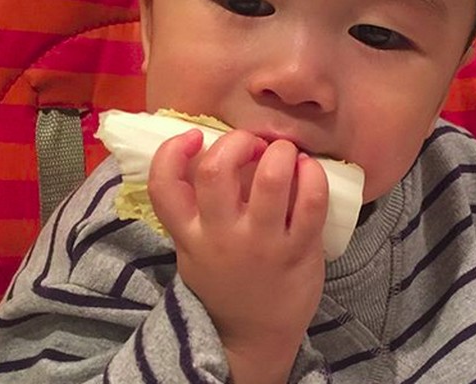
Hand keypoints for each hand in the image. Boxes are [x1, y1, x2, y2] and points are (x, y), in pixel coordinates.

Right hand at [148, 129, 328, 383]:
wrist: (252, 338)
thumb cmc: (225, 280)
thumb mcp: (195, 249)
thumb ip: (199, 208)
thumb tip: (220, 150)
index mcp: (189, 234)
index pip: (163, 187)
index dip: (172, 152)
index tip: (194, 137)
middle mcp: (221, 236)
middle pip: (217, 171)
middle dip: (237, 141)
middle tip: (253, 144)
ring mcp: (261, 244)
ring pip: (271, 179)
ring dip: (280, 152)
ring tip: (285, 153)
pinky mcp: (299, 250)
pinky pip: (311, 202)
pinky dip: (312, 174)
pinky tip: (308, 169)